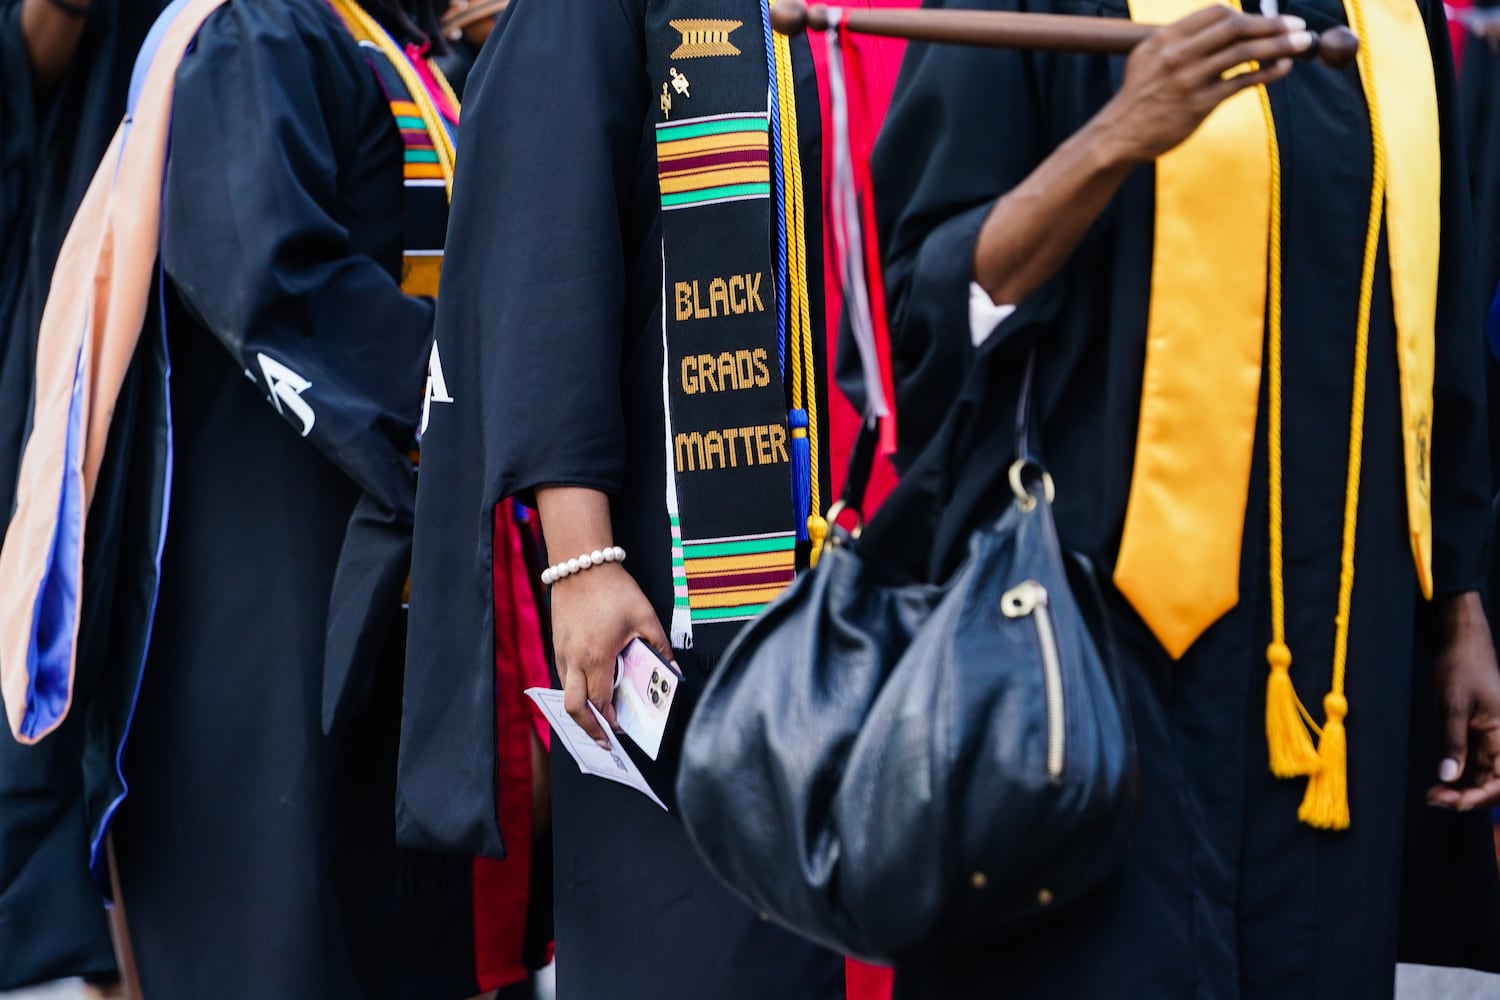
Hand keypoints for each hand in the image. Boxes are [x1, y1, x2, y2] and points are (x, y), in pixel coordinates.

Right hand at [550, 561, 673, 748]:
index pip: (599, 702)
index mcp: (596, 656)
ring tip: (600, 717)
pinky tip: (592, 687)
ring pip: (567, 693)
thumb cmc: (613, 588)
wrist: (581, 563)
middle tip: (604, 739)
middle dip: (589, 728)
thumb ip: (660, 648)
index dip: (610, 720)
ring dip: (582, 708)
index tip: (622, 729)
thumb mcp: (645, 617)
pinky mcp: (557, 644)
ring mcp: (561, 652)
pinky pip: (564, 676)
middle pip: (574, 708)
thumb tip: (674, 673)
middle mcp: (573, 659)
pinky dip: (576, 688)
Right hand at [1091, 7, 1312, 166]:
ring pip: (1244, 52)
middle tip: (1297, 25)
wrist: (1119, 135)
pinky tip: (1283, 67)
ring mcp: (1189, 80)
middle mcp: (1177, 55)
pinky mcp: (1199, 104)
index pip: (1216, 13)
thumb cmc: (1139, 97)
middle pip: (1235, 27)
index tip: (1264, 19)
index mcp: (1165, 38)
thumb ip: (1180, 41)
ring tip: (1303, 42)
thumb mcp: (1148, 58)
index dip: (1245, 13)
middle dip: (1272, 23)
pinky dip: (1268, 72)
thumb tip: (1221, 27)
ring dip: (1279, 44)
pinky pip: (1242, 82)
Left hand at [1426, 592, 1499, 811]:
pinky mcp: (1477, 736)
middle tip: (1435, 800)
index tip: (1453, 801)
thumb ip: (1453, 742)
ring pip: (1483, 777)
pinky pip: (1474, 765)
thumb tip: (1448, 777)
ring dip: (1462, 790)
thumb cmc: (1461, 669)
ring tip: (1434, 796)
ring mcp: (1490, 740)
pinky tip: (1440, 783)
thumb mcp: (1453, 706)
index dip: (1481, 796)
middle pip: (1493, 783)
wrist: (1461, 644)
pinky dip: (1459, 776)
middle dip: (1468, 797)